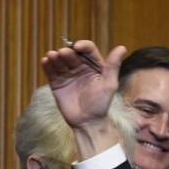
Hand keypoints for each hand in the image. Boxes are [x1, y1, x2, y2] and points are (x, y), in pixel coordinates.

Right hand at [40, 40, 126, 157]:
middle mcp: (80, 68)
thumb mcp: (109, 84)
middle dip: (66, 52)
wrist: (87, 122)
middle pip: (72, 54)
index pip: (88, 50)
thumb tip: (122, 47)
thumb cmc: (101, 104)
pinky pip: (51, 72)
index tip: (77, 47)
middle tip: (62, 53)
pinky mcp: (57, 84)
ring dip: (55, 57)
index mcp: (94, 66)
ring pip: (60, 61)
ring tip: (52, 56)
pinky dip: (47, 66)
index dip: (82, 45)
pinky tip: (45, 61)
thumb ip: (113, 65)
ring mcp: (68, 75)